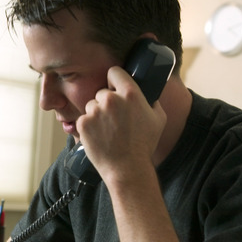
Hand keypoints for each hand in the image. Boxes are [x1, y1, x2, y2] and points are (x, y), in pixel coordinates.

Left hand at [77, 66, 165, 180]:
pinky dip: (89, 127)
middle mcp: (110, 99)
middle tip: (114, 119)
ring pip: (91, 105)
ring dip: (97, 115)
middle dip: (107, 103)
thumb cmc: (144, 145)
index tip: (114, 86)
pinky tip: (99, 137)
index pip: (114, 72)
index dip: (114, 79)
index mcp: (130, 93)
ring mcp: (95, 111)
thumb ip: (152, 100)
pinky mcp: (83, 124)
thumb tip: (148, 92)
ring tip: (108, 131)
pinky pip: (84, 119)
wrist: (127, 169)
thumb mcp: (158, 119)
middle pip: (102, 92)